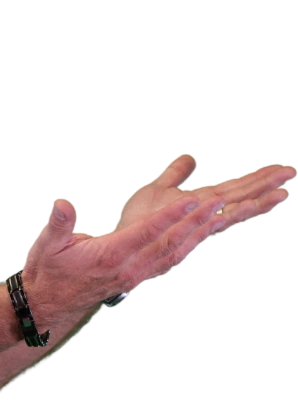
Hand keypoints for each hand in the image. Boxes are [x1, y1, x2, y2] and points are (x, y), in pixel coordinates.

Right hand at [22, 194, 227, 326]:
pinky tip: (198, 236)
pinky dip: (187, 248)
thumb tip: (63, 204)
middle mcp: (127, 268)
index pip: (146, 232)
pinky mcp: (135, 278)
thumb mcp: (46, 245)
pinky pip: (167, 263)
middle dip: (195, 223)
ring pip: (173, 255)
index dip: (170, 216)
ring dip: (198, 235)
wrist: (47, 303)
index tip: (191, 200)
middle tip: (219, 203)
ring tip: (220, 216)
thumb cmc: (47, 271)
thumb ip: (59, 224)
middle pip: (169, 243)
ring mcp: (133, 275)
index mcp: (109, 255)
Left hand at [114, 154, 294, 235]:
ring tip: (277, 194)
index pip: (235, 189)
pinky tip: (226, 204)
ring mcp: (194, 227)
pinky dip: (214, 215)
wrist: (121, 242)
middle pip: (238, 199)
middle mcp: (204, 216)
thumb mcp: (159, 189)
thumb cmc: (139, 219)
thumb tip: (191, 159)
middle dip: (265, 187)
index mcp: (202, 204)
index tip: (284, 169)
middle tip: (291, 174)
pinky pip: (200, 225)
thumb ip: (176, 175)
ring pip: (227, 214)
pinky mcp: (179, 234)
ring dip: (250, 204)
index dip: (259, 180)